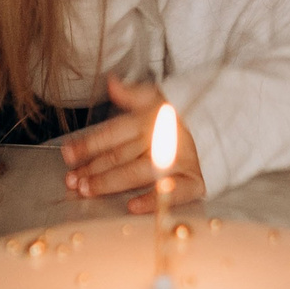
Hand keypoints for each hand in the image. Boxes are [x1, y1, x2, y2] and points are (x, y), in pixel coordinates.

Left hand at [60, 77, 202, 208]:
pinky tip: (132, 206)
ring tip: (89, 189)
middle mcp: (162, 137)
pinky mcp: (193, 180)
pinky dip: (154, 199)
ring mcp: (178, 159)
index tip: (67, 154)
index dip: (88, 143)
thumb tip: (111, 82)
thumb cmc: (179, 117)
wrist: (221, 127)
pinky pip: (173, 192)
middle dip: (94, 167)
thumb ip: (131, 94)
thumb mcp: (156, 98)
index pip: (113, 132)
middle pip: (121, 153)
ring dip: (112, 181)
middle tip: (73, 180)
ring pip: (139, 171)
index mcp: (149, 118)